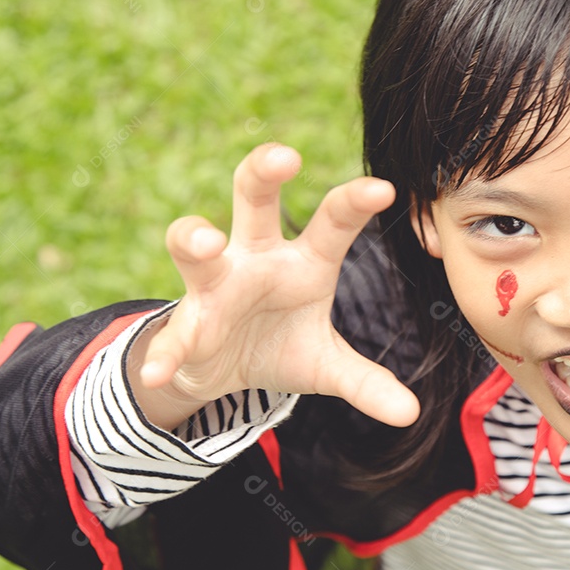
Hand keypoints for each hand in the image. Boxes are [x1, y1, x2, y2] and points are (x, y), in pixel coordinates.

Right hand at [129, 143, 420, 430]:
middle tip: (284, 156)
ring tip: (207, 244)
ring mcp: (215, 285)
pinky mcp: (185, 324)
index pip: (331, 223)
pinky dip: (164, 352)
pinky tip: (159, 372)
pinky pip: (172, 334)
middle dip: (262, 172)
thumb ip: (364, 382)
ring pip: (195, 246)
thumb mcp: (326, 366)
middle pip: (253, 198)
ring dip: (195, 238)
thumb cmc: (281, 344)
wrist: (222, 370)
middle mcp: (256, 258)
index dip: (353, 203)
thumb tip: (410, 413)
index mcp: (303, 261)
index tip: (383, 190)